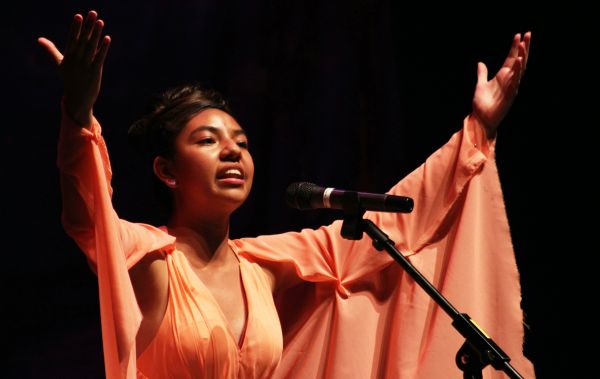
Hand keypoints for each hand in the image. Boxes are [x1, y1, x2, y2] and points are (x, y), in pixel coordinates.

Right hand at [38, 10, 110, 125]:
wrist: (77, 98)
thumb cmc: (69, 79)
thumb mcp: (59, 64)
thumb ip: (51, 50)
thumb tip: (39, 39)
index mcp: (68, 56)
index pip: (73, 38)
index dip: (76, 27)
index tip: (78, 15)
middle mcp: (77, 59)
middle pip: (83, 39)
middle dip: (88, 26)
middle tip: (93, 13)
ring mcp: (86, 65)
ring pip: (92, 47)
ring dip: (97, 34)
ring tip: (101, 22)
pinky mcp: (95, 71)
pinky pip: (100, 57)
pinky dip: (103, 48)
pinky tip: (107, 38)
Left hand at [472, 32, 530, 138]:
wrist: (480, 120)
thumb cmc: (482, 104)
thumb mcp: (480, 85)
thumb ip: (482, 74)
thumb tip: (480, 63)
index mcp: (503, 77)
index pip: (511, 58)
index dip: (515, 47)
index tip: (518, 35)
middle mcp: (509, 80)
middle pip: (519, 61)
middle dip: (524, 48)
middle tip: (528, 34)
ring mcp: (511, 87)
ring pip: (519, 70)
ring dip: (521, 57)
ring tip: (523, 45)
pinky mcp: (509, 96)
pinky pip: (515, 82)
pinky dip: (517, 72)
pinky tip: (518, 62)